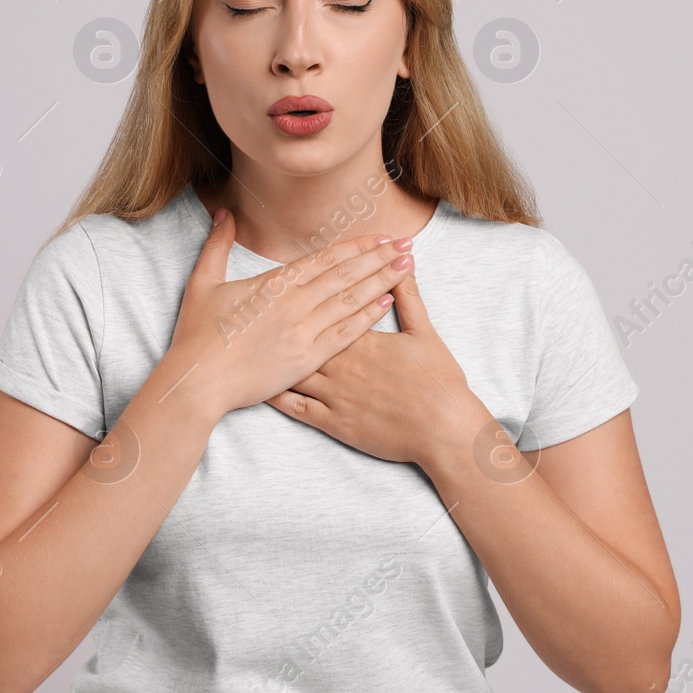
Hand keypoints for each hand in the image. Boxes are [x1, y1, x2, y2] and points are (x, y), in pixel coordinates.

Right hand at [163, 206, 416, 415]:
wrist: (198, 381)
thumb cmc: (197, 335)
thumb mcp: (203, 283)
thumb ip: (217, 246)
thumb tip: (225, 212)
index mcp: (273, 284)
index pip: (325, 259)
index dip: (356, 246)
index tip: (380, 236)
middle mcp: (294, 303)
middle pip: (346, 274)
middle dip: (379, 258)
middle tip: (407, 244)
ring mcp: (303, 331)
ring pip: (351, 300)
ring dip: (381, 281)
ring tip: (406, 266)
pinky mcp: (306, 359)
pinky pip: (344, 334)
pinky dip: (367, 317)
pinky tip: (387, 303)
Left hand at [264, 255, 485, 467]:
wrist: (443, 429)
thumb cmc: (438, 380)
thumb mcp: (424, 332)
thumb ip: (409, 296)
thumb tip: (403, 264)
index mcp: (360, 338)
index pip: (327, 307)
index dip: (307, 293)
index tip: (287, 282)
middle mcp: (340, 363)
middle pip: (301, 334)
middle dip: (280, 321)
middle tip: (257, 308)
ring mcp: (333, 394)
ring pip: (292, 368)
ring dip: (271, 355)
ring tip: (249, 341)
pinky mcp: (332, 421)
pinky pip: (294, 407)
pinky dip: (275, 394)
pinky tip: (259, 384)